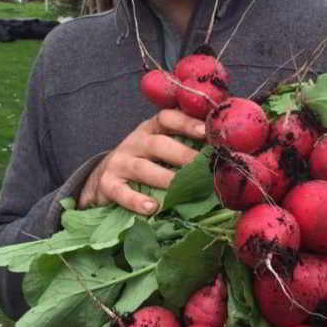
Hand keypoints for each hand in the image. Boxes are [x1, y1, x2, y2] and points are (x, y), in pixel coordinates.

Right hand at [79, 109, 205, 214]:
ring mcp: (119, 162)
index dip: (186, 123)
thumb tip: (222, 149)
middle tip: (203, 166)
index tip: (206, 131)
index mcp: (151, 129)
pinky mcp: (107, 184)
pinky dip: (136, 201)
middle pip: (158, 144)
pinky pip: (120, 192)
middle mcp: (135, 142)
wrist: (103, 176)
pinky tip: (152, 208)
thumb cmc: (144, 161)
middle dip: (182, 154)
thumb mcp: (159, 146)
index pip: (167, 118)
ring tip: (181, 189)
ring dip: (164, 179)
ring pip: (142, 168)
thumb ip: (184, 144)